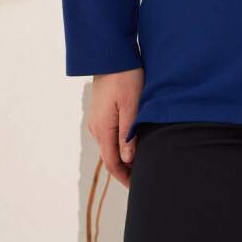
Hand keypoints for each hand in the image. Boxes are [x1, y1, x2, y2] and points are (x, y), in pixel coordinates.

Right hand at [87, 67, 143, 188]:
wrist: (110, 54)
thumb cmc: (125, 76)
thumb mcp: (131, 104)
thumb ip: (128, 133)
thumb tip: (128, 159)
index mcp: (103, 129)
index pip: (113, 163)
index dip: (125, 177)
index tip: (139, 187)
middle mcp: (96, 128)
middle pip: (111, 157)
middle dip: (126, 170)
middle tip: (144, 179)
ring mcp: (97, 120)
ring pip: (110, 146)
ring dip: (124, 157)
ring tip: (143, 163)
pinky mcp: (101, 112)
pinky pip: (110, 135)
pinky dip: (121, 144)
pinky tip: (134, 143)